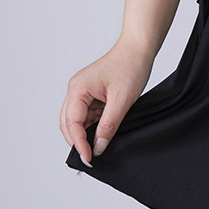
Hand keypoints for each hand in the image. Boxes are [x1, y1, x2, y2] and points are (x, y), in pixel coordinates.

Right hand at [59, 44, 153, 167]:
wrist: (139, 49)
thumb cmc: (130, 66)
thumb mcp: (121, 100)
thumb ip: (108, 126)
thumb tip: (98, 148)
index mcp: (78, 89)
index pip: (72, 123)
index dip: (79, 143)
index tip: (88, 159)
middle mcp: (76, 90)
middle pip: (69, 124)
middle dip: (78, 141)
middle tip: (92, 158)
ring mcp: (83, 92)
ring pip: (78, 121)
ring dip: (87, 133)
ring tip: (100, 145)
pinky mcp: (92, 94)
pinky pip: (88, 115)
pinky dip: (94, 125)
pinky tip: (104, 132)